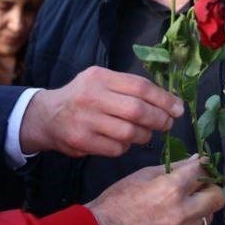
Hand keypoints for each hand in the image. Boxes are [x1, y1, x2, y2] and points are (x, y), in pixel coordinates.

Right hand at [20, 67, 182, 156]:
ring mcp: (85, 120)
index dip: (164, 99)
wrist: (47, 116)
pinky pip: (116, 148)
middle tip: (167, 124)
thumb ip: (129, 88)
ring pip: (129, 132)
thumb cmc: (82, 97)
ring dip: (144, 136)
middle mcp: (92, 96)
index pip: (140, 87)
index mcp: (100, 77)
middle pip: (137, 110)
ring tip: (145, 134)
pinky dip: (126, 146)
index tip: (178, 108)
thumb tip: (169, 102)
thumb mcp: (101, 81)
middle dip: (158, 119)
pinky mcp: (81, 141)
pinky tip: (123, 141)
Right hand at [86, 157, 224, 224]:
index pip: (203, 171)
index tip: (203, 166)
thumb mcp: (143, 175)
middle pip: (218, 198)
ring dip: (199, 211)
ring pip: (207, 218)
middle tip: (201, 189)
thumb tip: (197, 160)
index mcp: (172, 188)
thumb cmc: (118, 200)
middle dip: (211, 190)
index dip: (204, 166)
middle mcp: (182, 212)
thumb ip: (174, 168)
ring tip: (180, 209)